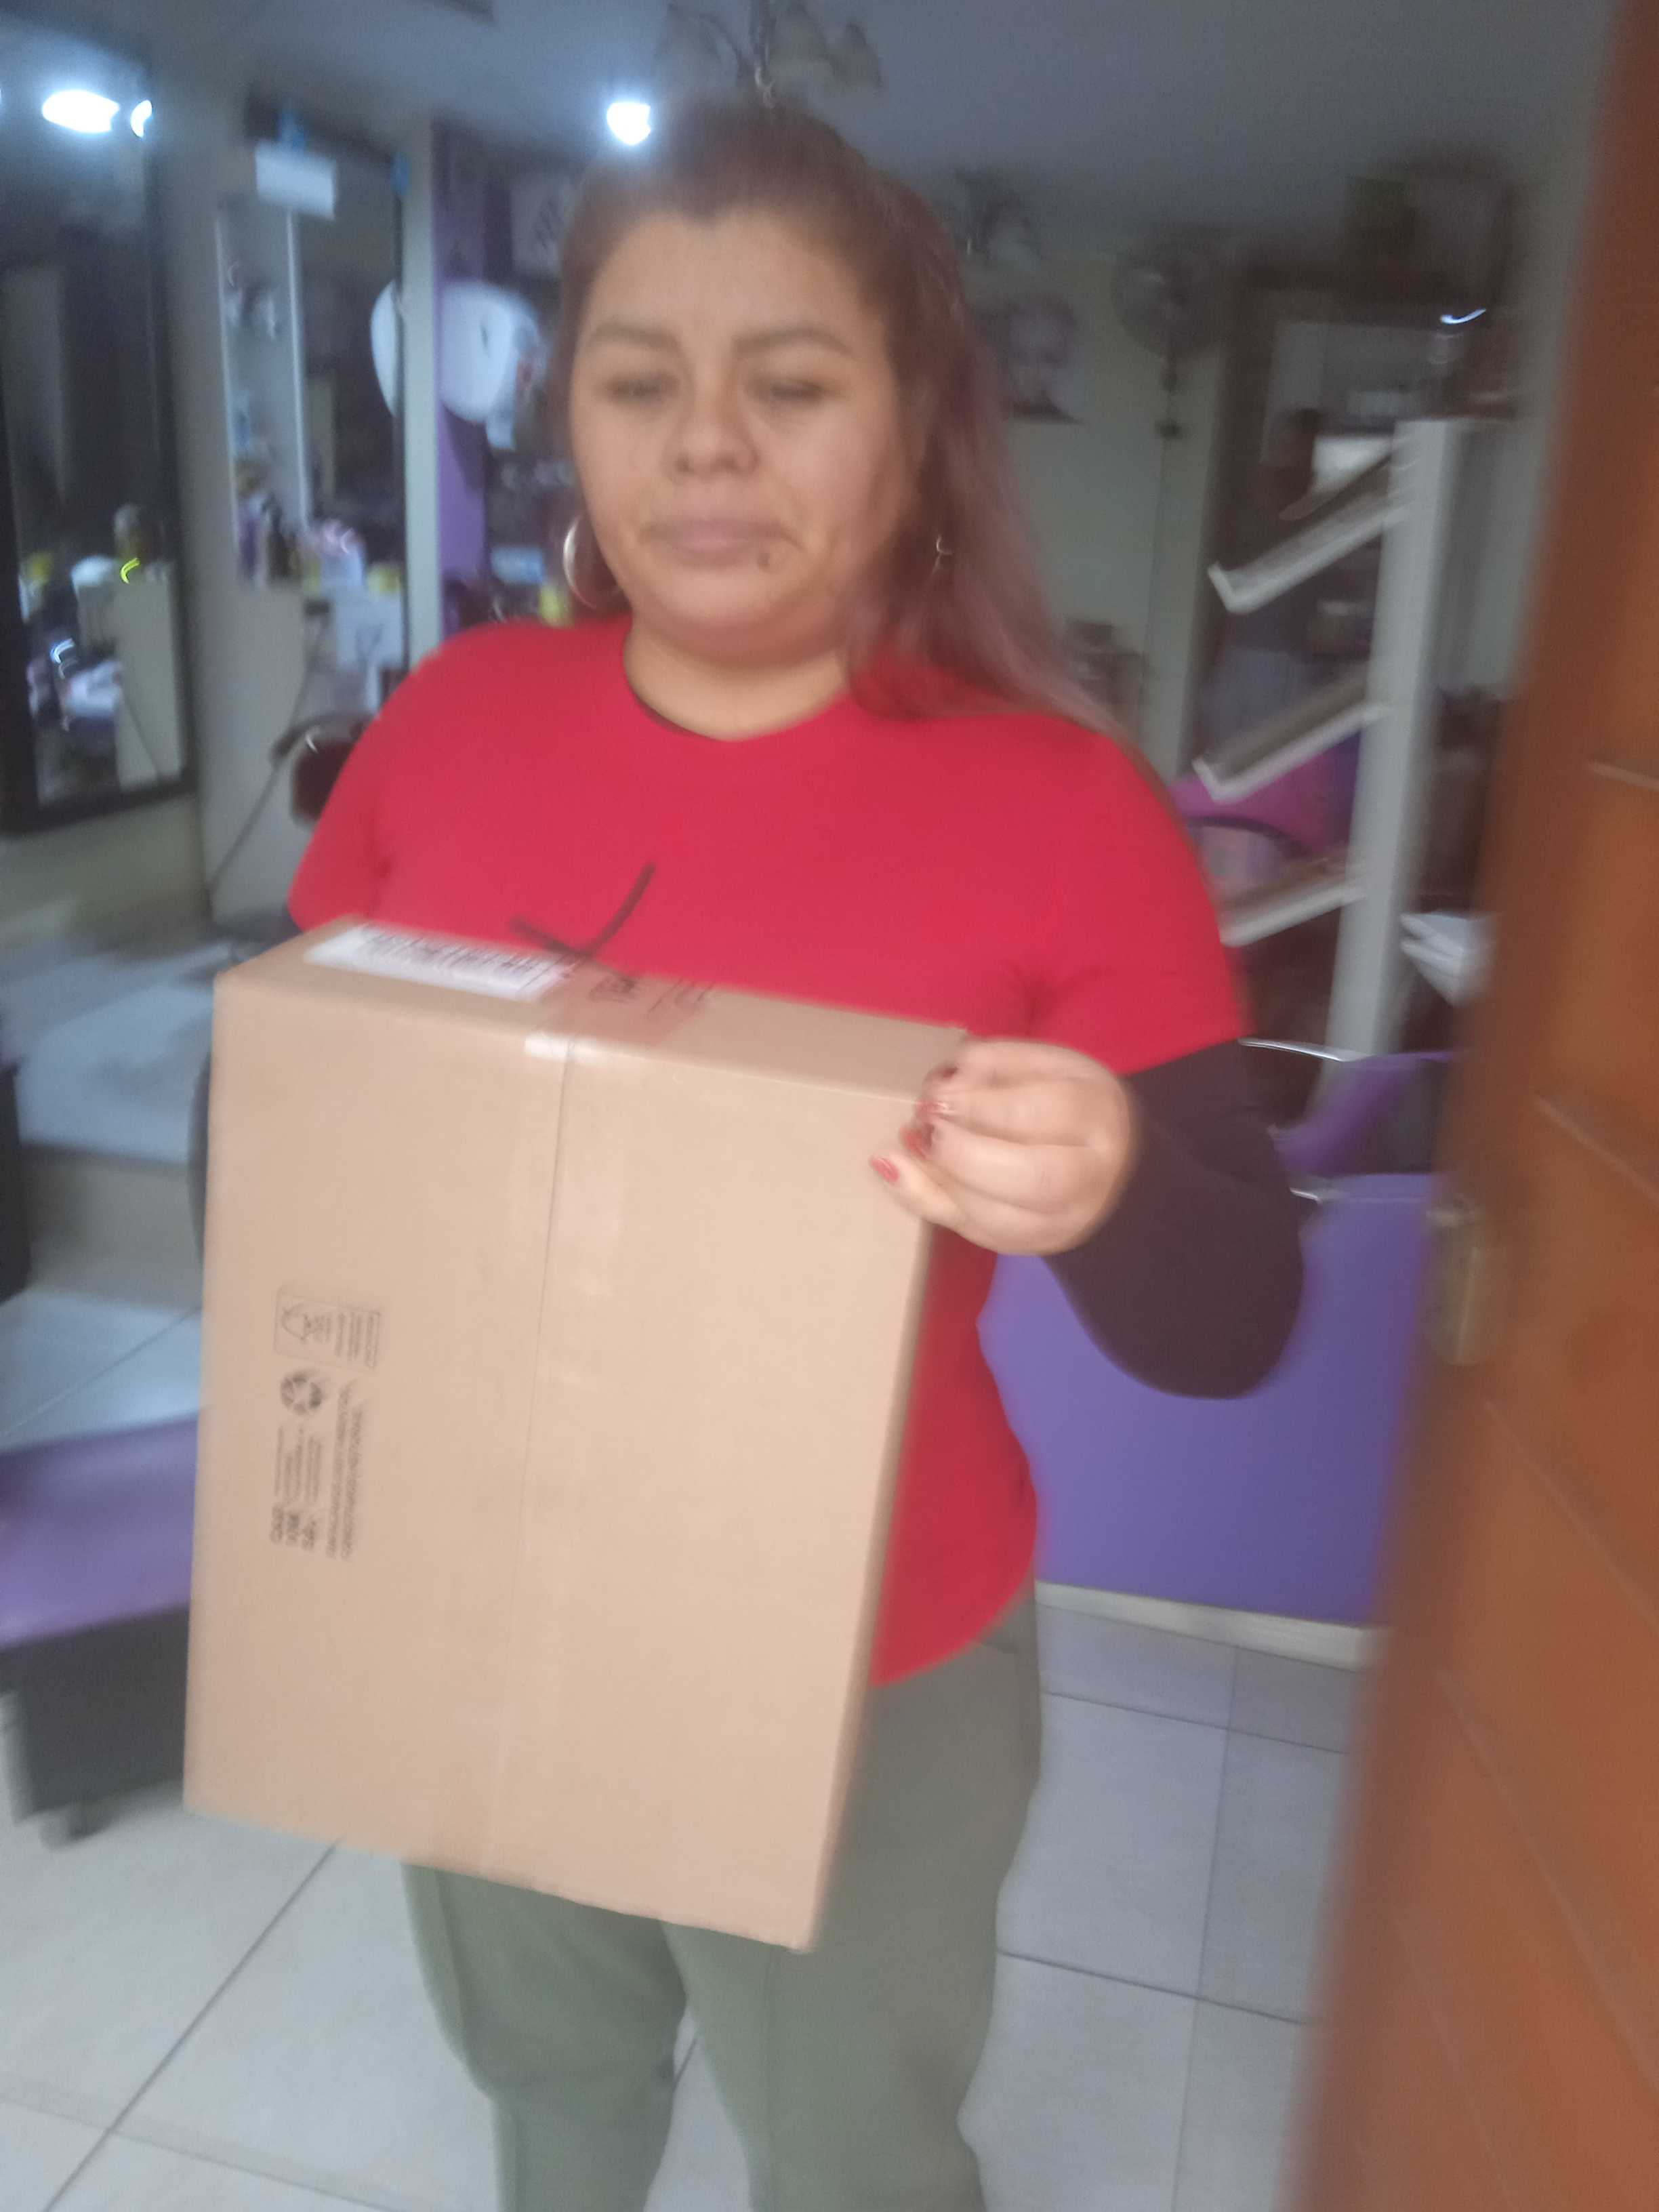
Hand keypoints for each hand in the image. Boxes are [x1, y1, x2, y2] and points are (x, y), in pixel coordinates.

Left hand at [872, 1039, 1138, 1256]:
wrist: (1111, 1162)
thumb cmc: (1066, 1101)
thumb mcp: (1043, 1063)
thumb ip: (994, 1064)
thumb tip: (943, 1087)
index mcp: (1095, 1117)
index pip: (1039, 1114)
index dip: (980, 1106)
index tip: (938, 1095)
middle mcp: (1088, 1177)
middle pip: (1031, 1178)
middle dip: (964, 1155)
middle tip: (927, 1128)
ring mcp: (1061, 1221)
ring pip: (998, 1217)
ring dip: (940, 1181)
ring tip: (912, 1144)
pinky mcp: (1029, 1244)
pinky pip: (973, 1233)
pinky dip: (926, 1201)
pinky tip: (896, 1171)